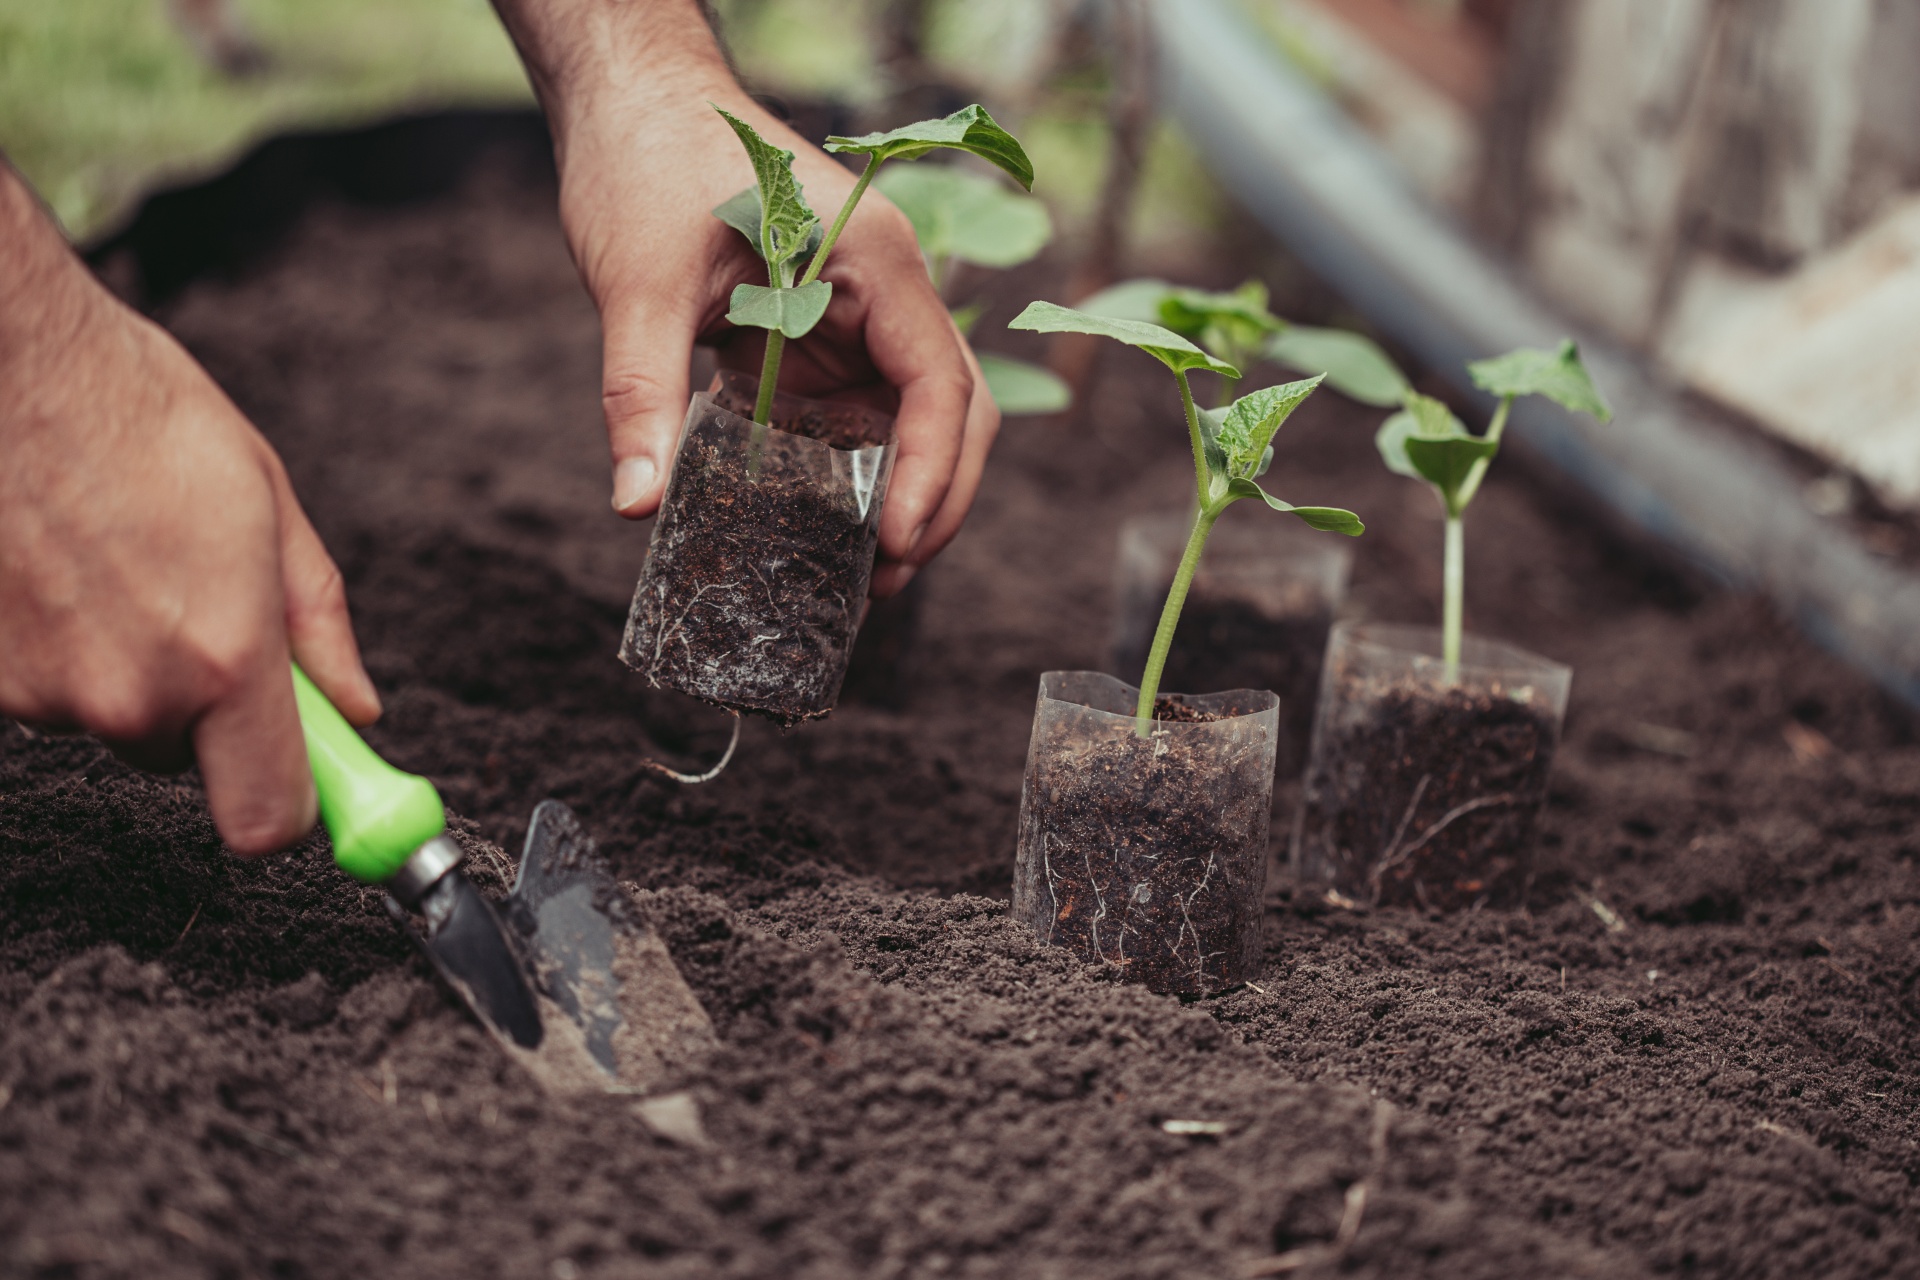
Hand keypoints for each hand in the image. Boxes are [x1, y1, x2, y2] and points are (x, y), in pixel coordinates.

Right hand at [0, 166, 379, 853]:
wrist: (8, 363)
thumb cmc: (140, 415)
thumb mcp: (270, 506)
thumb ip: (318, 628)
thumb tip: (356, 710)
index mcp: (224, 660)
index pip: (266, 820)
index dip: (294, 807)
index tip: (309, 779)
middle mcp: (129, 695)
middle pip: (188, 757)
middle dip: (206, 700)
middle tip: (196, 598)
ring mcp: (44, 693)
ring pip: (115, 714)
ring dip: (129, 661)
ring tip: (119, 555)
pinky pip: (51, 687)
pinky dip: (65, 641)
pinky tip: (64, 563)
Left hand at [491, 0, 998, 594]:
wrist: (631, 101)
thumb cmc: (645, 162)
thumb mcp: (638, 281)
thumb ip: (640, 390)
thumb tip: (635, 503)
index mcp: (875, 260)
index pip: (940, 382)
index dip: (932, 472)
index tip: (899, 543)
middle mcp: (887, 290)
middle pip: (956, 409)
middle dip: (938, 499)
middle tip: (890, 579)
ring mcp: (861, 313)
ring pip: (919, 418)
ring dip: (908, 492)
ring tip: (871, 574)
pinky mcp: (822, 333)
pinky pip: (860, 412)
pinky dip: (857, 472)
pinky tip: (826, 526)